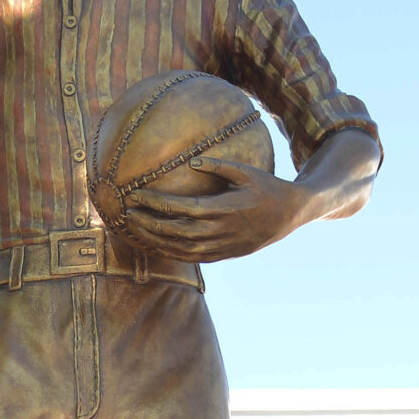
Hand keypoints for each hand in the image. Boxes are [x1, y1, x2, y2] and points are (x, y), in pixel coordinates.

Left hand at [123, 157, 314, 263]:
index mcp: (224, 209)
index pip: (182, 208)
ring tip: (135, 230)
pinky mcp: (225, 255)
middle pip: (176, 232)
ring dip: (155, 241)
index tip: (136, 196)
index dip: (156, 204)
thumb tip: (193, 161)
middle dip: (148, 224)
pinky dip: (172, 253)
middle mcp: (221, 231)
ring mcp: (223, 247)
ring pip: (181, 249)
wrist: (291, 215)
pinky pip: (193, 258)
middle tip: (127, 214)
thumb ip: (220, 165)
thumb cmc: (268, 187)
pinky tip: (156, 245)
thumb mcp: (247, 172)